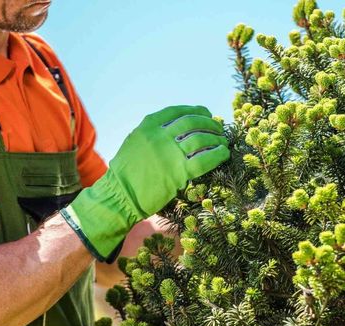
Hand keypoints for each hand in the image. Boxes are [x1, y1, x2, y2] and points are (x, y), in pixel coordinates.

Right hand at [61, 105, 229, 260]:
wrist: (120, 195)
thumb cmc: (126, 172)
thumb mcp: (135, 142)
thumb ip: (154, 133)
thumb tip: (178, 128)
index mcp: (149, 126)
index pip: (178, 112)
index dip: (196, 110)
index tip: (206, 113)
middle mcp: (160, 136)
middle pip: (193, 122)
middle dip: (209, 123)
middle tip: (218, 128)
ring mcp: (170, 154)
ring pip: (201, 139)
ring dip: (216, 138)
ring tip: (223, 141)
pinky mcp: (179, 173)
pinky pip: (205, 159)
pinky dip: (218, 154)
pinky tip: (224, 154)